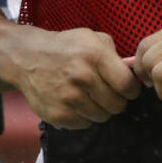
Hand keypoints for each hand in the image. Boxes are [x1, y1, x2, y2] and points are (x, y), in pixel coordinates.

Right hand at [8, 27, 141, 128]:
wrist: (27, 58)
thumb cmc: (65, 47)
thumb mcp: (91, 37)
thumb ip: (114, 54)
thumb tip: (134, 74)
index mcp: (94, 56)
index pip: (127, 86)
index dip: (131, 90)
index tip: (126, 89)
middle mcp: (83, 77)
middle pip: (117, 105)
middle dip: (115, 100)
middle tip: (104, 92)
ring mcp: (70, 98)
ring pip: (102, 117)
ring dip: (99, 109)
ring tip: (87, 95)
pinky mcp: (59, 115)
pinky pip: (85, 124)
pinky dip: (83, 116)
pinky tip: (74, 102)